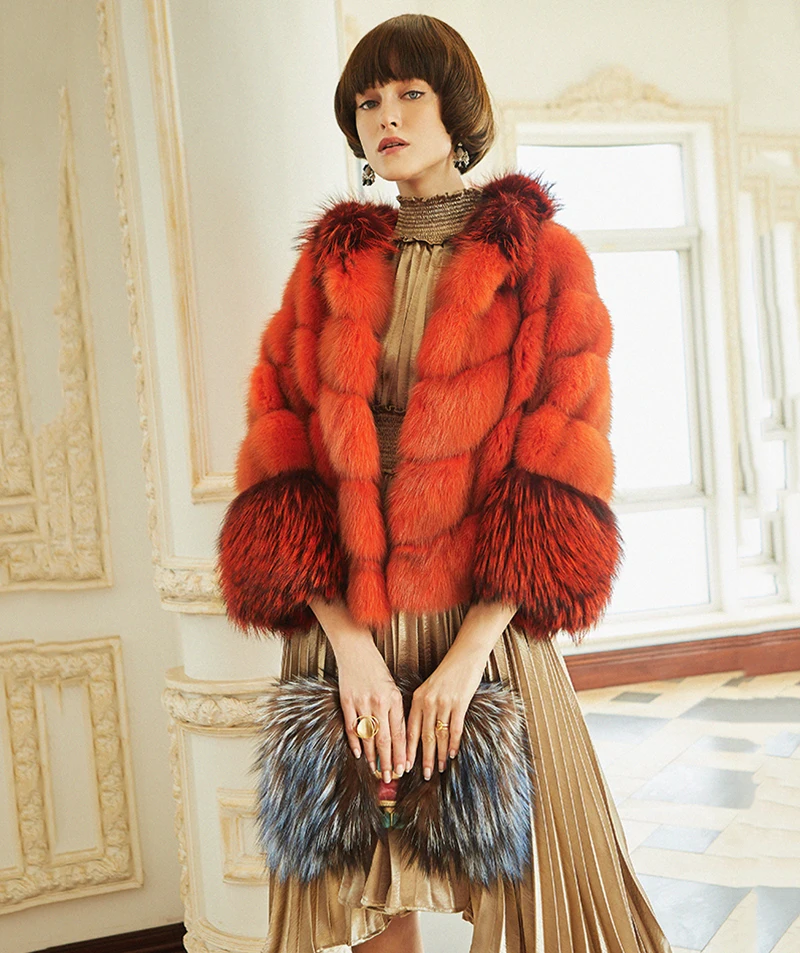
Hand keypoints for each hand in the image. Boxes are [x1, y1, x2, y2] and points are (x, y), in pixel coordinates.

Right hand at [336, 649, 406, 782]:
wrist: (356, 651)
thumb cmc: (376, 670)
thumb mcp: (392, 688)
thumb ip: (395, 711)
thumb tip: (399, 739)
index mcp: (394, 699)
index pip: (400, 733)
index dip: (402, 753)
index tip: (404, 769)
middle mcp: (379, 703)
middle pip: (385, 739)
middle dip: (389, 761)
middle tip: (391, 777)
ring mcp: (362, 703)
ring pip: (368, 737)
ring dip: (372, 756)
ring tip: (376, 770)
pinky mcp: (347, 701)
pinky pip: (352, 728)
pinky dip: (355, 743)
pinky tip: (359, 754)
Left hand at [405, 653, 485, 780]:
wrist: (465, 655)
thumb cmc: (447, 673)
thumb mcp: (429, 687)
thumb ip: (423, 706)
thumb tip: (421, 729)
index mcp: (417, 698)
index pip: (409, 729)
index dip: (407, 750)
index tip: (404, 766)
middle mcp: (428, 702)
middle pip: (424, 736)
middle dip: (423, 758)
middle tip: (423, 775)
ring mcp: (443, 703)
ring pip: (438, 735)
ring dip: (438, 755)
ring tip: (438, 769)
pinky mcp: (459, 703)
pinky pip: (455, 728)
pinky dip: (452, 743)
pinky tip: (452, 754)